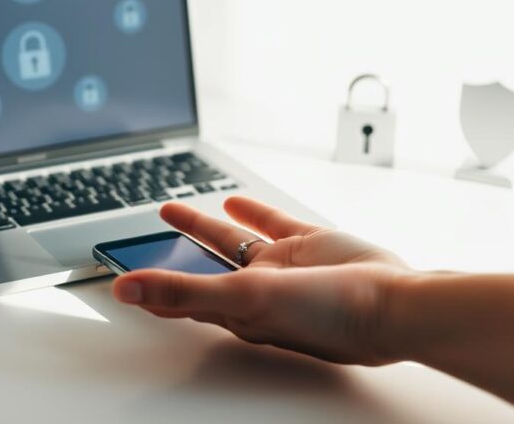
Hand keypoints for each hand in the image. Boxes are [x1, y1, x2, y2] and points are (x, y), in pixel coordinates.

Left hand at [112, 196, 416, 364]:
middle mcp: (256, 290)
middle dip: (170, 253)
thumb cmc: (323, 314)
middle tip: (143, 238)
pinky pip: (271, 223)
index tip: (122, 280)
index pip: (181, 299)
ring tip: (174, 212)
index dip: (152, 288)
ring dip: (202, 227)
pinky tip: (234, 198)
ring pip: (230, 242)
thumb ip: (181, 291)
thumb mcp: (240, 299)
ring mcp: (283, 267)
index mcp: (236, 310)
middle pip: (200, 267)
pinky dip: (251, 211)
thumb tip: (126, 290)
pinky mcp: (309, 244)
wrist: (391, 303)